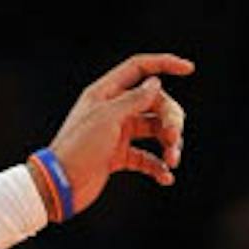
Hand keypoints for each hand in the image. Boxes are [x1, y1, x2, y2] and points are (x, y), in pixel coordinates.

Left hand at [45, 52, 192, 213]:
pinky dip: (159, 166)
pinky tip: (166, 177)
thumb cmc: (78, 147)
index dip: (163, 64)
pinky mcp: (119, 156)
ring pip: (155, 131)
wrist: (59, 184)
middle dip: (171, 118)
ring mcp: (117, 134)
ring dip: (170, 144)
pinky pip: (148, 158)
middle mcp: (113, 111)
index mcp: (105, 94)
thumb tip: (156, 83)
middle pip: (155, 103)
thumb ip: (134, 99)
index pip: (138, 68)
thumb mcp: (107, 118)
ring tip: (173, 160)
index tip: (189, 68)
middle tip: (172, 137)